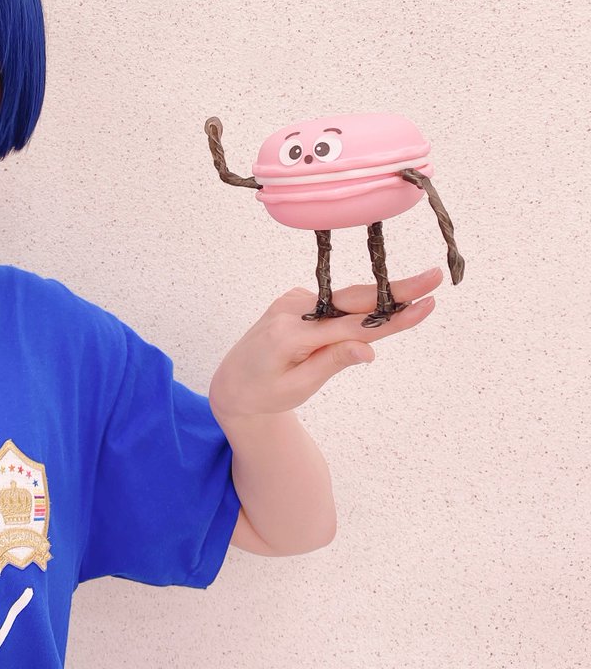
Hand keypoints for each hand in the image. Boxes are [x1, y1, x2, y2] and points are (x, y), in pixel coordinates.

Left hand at [208, 268, 444, 421]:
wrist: (234, 382)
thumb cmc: (265, 391)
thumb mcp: (298, 387)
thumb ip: (332, 363)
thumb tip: (369, 348)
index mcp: (289, 334)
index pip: (351, 325)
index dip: (392, 317)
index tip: (426, 304)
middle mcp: (291, 309)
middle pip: (352, 300)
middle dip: (396, 290)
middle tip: (434, 278)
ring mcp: (293, 301)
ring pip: (347, 301)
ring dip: (382, 298)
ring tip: (422, 290)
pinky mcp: (298, 300)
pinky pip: (336, 304)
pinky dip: (359, 308)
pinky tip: (382, 308)